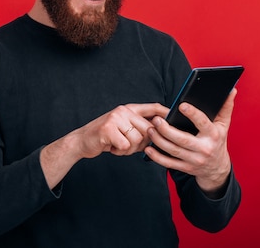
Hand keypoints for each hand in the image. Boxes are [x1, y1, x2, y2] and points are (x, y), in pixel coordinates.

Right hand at [40, 103, 166, 188]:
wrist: (82, 141)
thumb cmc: (107, 137)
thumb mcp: (124, 128)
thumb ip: (140, 127)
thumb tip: (162, 132)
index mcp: (130, 109)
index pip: (154, 107)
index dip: (167, 112)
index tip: (177, 119)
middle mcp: (123, 110)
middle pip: (148, 130)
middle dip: (142, 143)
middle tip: (128, 145)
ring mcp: (115, 118)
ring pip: (138, 139)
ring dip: (130, 149)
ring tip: (119, 145)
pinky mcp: (108, 128)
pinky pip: (126, 145)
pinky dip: (120, 151)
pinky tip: (112, 147)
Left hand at [144, 89, 237, 195]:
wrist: (217, 168)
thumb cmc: (218, 141)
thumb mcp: (223, 125)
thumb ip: (225, 107)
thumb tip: (231, 89)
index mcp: (213, 135)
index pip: (203, 123)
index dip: (192, 114)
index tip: (181, 105)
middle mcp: (204, 149)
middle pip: (183, 140)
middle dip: (167, 130)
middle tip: (156, 119)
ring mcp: (194, 160)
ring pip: (174, 151)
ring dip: (159, 141)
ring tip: (150, 129)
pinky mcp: (186, 168)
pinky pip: (169, 163)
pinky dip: (157, 157)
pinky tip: (148, 148)